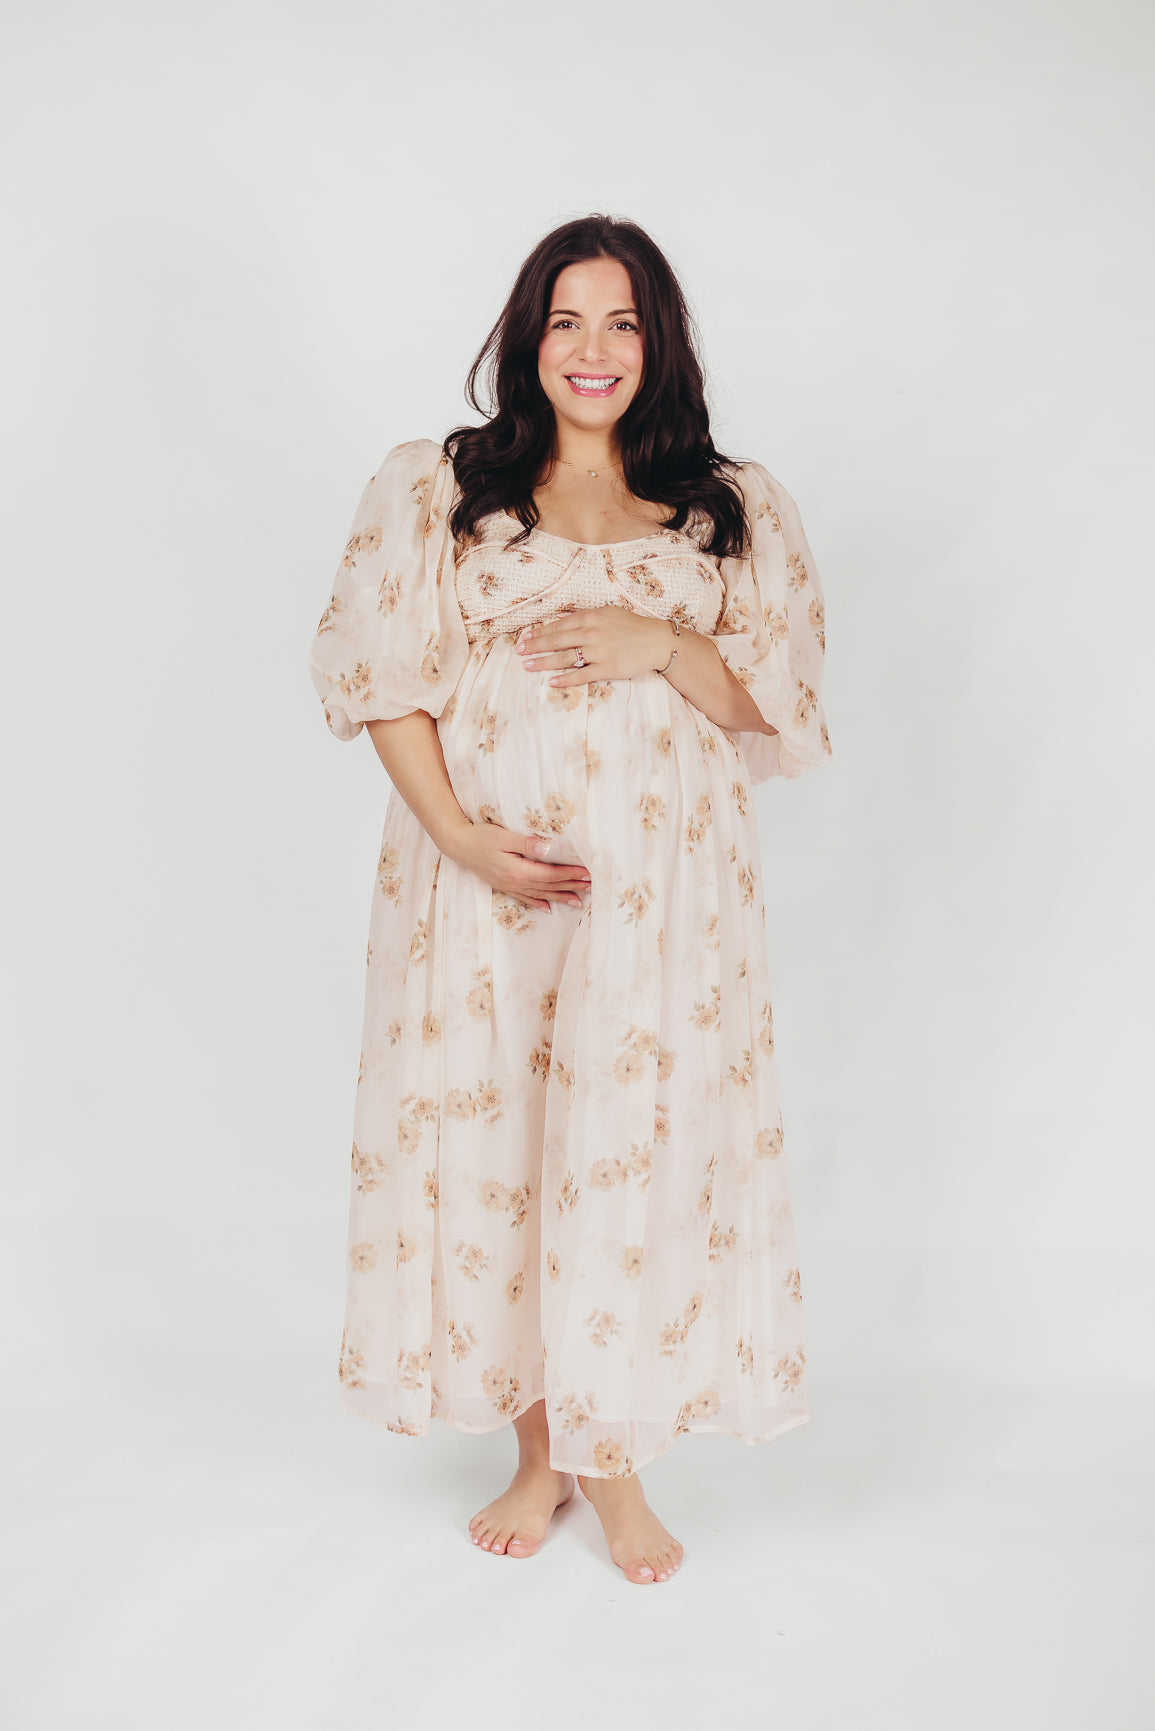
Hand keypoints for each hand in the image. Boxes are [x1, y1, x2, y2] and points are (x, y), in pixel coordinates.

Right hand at [452, 821, 591, 912]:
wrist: (457, 844)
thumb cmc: (480, 837)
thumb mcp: (503, 836)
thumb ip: (526, 843)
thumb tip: (548, 849)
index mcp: (518, 871)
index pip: (551, 874)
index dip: (571, 874)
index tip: (588, 873)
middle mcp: (516, 882)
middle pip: (549, 886)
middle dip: (572, 886)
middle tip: (592, 887)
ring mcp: (509, 886)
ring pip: (540, 894)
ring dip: (560, 897)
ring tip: (578, 901)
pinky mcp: (504, 885)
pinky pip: (525, 898)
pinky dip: (538, 903)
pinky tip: (548, 909)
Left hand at [515, 606, 675, 685]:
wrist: (657, 641)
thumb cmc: (633, 626)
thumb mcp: (608, 613)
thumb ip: (586, 617)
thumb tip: (563, 622)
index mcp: (591, 617)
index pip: (558, 625)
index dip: (539, 632)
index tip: (525, 638)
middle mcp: (592, 633)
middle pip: (556, 641)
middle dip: (534, 647)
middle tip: (518, 652)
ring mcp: (598, 652)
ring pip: (564, 658)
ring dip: (543, 663)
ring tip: (528, 667)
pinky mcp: (607, 669)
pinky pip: (581, 675)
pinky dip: (565, 678)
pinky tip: (551, 681)